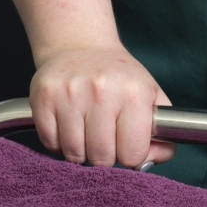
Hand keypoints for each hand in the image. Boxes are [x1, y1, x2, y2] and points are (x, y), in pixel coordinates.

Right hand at [28, 45, 175, 168]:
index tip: (126, 146)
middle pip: (101, 158)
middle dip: (104, 157)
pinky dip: (58, 142)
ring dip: (80, 151)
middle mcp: (102, 91)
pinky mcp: (44, 96)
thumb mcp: (150, 96)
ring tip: (86, 132)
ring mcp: (70, 93)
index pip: (132, 154)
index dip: (130, 156)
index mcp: (134, 93)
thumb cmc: (119, 77)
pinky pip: (50, 142)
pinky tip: (67, 126)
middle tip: (105, 140)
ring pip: (73, 153)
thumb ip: (162, 133)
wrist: (80, 45)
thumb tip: (152, 162)